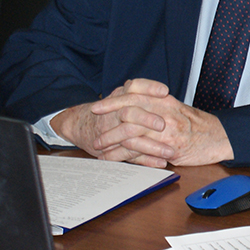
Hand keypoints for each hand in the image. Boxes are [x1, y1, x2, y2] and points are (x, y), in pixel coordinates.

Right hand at [51, 80, 169, 165]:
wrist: (79, 124)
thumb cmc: (107, 109)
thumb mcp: (120, 95)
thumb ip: (139, 93)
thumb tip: (165, 93)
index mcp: (120, 97)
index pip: (135, 87)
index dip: (150, 88)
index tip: (165, 92)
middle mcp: (116, 114)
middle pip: (130, 113)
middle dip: (146, 119)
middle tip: (162, 124)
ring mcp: (113, 133)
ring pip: (131, 140)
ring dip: (152, 147)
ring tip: (170, 152)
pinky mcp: (113, 151)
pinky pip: (130, 157)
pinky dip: (147, 160)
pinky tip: (161, 162)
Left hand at [88, 79, 233, 166]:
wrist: (220, 137)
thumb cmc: (199, 125)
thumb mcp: (178, 107)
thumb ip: (158, 102)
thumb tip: (136, 97)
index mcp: (165, 100)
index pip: (133, 94)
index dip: (112, 101)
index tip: (97, 107)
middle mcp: (165, 112)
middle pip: (127, 112)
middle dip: (107, 122)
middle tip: (94, 132)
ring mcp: (167, 130)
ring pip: (131, 132)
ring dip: (112, 140)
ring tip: (100, 148)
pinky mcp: (169, 147)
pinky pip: (141, 150)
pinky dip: (124, 155)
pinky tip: (115, 158)